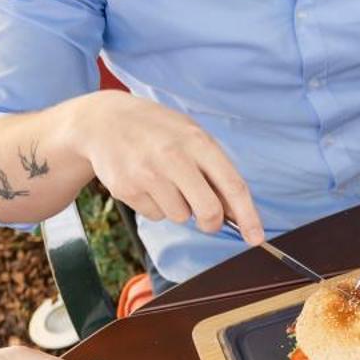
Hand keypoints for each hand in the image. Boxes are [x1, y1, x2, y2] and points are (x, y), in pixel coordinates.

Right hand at [75, 91, 262, 243]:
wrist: (103, 121)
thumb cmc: (158, 131)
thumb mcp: (191, 136)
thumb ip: (215, 171)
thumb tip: (236, 214)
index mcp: (197, 142)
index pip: (233, 186)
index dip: (248, 216)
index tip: (256, 238)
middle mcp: (173, 158)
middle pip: (208, 212)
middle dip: (212, 222)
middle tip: (208, 218)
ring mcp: (147, 174)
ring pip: (180, 217)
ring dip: (178, 208)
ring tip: (165, 181)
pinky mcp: (126, 189)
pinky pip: (155, 215)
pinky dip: (156, 206)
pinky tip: (146, 183)